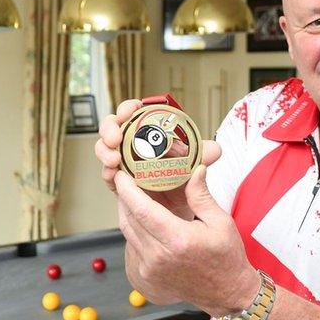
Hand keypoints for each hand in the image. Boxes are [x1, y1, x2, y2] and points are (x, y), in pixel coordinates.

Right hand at [94, 99, 221, 219]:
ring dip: (105, 151)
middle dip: (110, 128)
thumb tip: (214, 150)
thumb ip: (203, 156)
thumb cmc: (184, 182)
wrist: (181, 211)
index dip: (129, 108)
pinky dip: (108, 172)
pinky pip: (108, 175)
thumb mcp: (194, 166)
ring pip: (105, 150)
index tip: (131, 110)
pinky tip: (113, 173)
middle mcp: (133, 146)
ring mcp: (124, 164)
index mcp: (149, 134)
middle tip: (115, 137)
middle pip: (113, 129)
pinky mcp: (119, 184)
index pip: (134, 114)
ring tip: (114, 159)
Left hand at [115, 164, 258, 316]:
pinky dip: (133, 229)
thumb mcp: (221, 222)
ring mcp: (151, 269)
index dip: (127, 190)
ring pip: (127, 232)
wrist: (226, 293)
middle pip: (129, 219)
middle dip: (124, 197)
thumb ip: (201, 195)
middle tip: (126, 180)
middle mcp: (159, 256)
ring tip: (132, 196)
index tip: (122, 175)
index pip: (142, 209)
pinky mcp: (147, 276)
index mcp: (178, 240)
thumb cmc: (227, 258)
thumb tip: (195, 169)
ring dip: (126, 212)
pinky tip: (141, 219)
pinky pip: (132, 246)